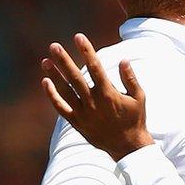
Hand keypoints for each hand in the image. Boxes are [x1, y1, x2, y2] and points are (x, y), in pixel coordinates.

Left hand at [42, 34, 152, 161]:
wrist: (128, 147)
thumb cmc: (135, 120)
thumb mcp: (139, 98)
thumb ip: (130, 79)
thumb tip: (123, 59)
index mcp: (109, 94)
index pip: (95, 67)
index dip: (86, 50)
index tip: (78, 37)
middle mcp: (93, 102)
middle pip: (75, 77)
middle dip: (63, 60)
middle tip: (53, 46)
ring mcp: (84, 113)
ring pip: (65, 91)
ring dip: (54, 75)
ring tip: (45, 61)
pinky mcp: (77, 123)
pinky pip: (61, 108)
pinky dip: (52, 96)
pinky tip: (46, 82)